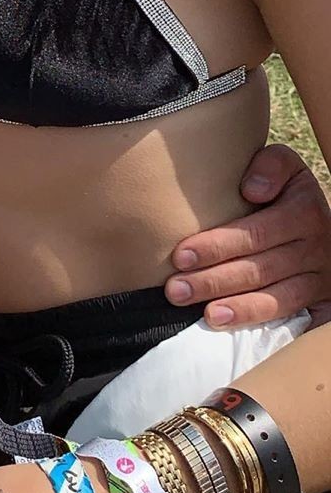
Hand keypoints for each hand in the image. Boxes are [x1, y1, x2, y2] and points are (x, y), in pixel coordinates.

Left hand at [166, 143, 330, 326]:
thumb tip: (252, 189)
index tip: (181, 255)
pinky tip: (232, 325)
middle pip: (260, 269)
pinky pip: (291, 317)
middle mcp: (314, 247)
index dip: (217, 246)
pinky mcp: (319, 301)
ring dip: (237, 308)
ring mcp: (319, 278)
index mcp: (303, 210)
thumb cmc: (286, 192)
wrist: (321, 222)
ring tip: (204, 315)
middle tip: (176, 290)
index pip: (255, 233)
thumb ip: (271, 167)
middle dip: (214, 281)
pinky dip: (260, 322)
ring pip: (276, 298)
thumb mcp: (286, 168)